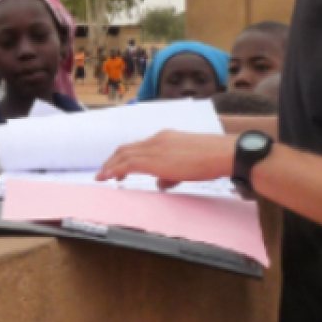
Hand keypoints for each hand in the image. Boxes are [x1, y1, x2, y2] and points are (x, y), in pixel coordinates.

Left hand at [95, 131, 238, 189]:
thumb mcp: (186, 166)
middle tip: (104, 172)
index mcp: (164, 138)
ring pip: (124, 155)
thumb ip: (170, 174)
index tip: (117, 167)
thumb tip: (159, 183)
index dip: (125, 156)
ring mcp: (154, 148)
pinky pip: (128, 164)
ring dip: (111, 166)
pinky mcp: (154, 159)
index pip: (138, 146)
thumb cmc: (210, 159)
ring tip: (102, 177)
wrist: (220, 153)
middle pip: (126, 148)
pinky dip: (115, 170)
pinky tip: (109, 178)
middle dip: (113, 160)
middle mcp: (156, 140)